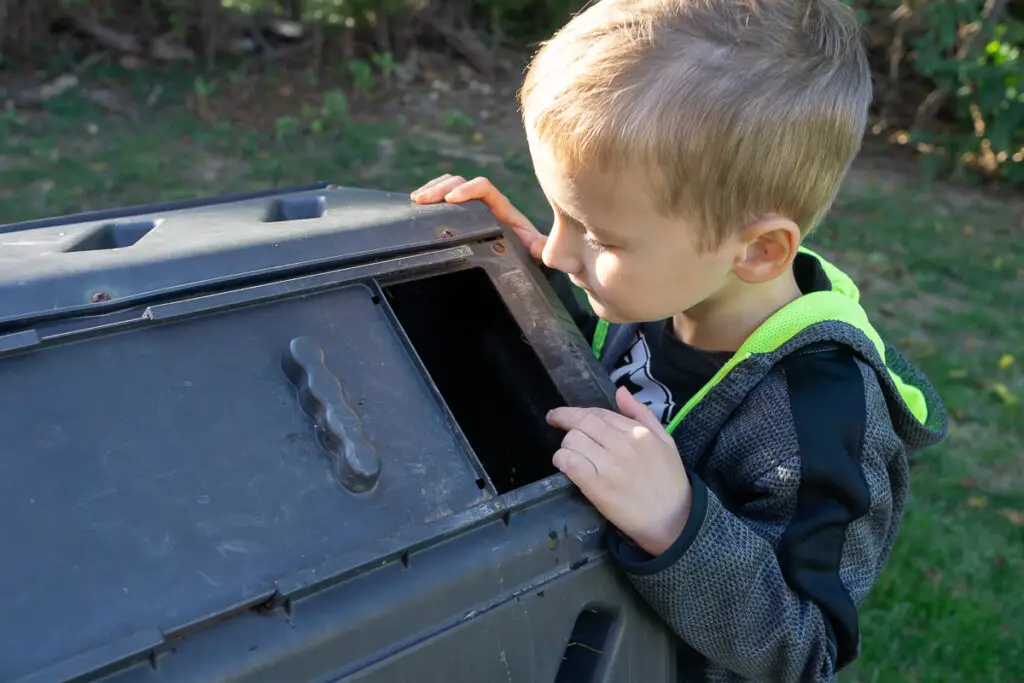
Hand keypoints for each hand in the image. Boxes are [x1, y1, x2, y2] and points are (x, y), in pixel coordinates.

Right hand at [410, 174, 547, 260]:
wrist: (526, 249)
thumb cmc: (529, 248)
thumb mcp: (535, 249)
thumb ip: (540, 247)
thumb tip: (543, 249)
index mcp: (501, 206)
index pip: (483, 187)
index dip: (466, 189)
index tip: (450, 200)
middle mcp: (485, 201)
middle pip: (460, 182)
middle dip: (440, 188)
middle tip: (421, 200)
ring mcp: (472, 204)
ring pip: (450, 185)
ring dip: (432, 189)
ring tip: (416, 199)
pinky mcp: (463, 212)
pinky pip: (444, 196)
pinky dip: (430, 195)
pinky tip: (417, 204)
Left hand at [547, 386, 692, 556]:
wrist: (673, 521)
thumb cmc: (670, 481)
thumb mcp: (665, 440)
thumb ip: (641, 414)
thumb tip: (620, 391)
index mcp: (639, 432)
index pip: (599, 413)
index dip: (578, 412)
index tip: (566, 414)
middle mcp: (623, 445)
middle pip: (582, 422)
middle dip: (564, 420)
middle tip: (554, 421)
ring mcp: (609, 466)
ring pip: (572, 441)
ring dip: (566, 444)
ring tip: (570, 452)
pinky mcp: (597, 487)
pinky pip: (569, 463)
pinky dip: (561, 460)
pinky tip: (565, 464)